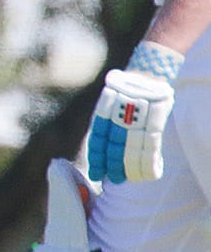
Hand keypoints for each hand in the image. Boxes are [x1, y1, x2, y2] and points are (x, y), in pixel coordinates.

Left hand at [87, 40, 183, 182]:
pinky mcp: (155, 120)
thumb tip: (101, 148)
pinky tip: (148, 172)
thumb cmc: (125, 90)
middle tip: (112, 179)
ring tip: (126, 179)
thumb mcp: (109, 102)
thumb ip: (105, 122)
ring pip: (132, 149)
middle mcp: (119, 114)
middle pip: (114, 147)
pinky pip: (151, 146)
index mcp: (104, 110)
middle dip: (112, 166)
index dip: (97, 157)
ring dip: (130, 168)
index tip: (96, 172)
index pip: (97, 138)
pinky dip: (150, 161)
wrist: (147, 72)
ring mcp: (138, 118)